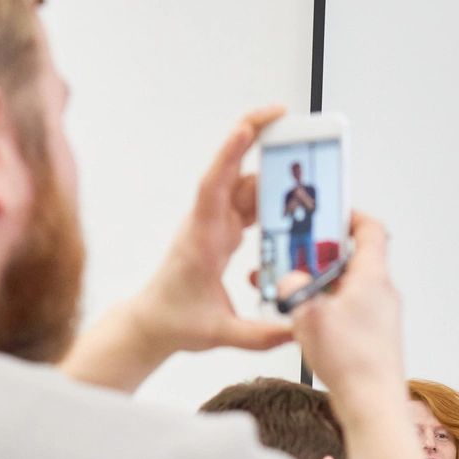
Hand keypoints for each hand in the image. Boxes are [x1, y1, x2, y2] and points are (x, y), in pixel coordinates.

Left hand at [130, 105, 294, 354]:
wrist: (154, 322)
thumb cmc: (176, 322)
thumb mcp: (220, 334)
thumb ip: (261, 335)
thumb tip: (297, 328)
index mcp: (202, 239)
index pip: (213, 187)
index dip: (229, 155)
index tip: (245, 128)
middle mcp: (208, 223)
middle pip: (234, 173)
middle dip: (258, 141)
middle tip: (291, 122)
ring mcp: (216, 224)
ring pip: (246, 185)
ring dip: (271, 170)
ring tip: (305, 157)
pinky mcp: (224, 230)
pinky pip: (249, 203)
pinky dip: (270, 195)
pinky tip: (295, 195)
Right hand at [291, 212, 404, 409]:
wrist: (372, 405)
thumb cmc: (352, 362)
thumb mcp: (310, 316)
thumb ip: (295, 289)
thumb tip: (291, 280)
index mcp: (372, 278)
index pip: (370, 230)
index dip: (349, 216)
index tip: (326, 213)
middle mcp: (380, 293)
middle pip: (350, 259)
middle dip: (317, 255)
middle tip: (290, 256)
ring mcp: (377, 316)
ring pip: (344, 286)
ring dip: (316, 284)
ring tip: (287, 291)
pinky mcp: (370, 337)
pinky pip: (345, 310)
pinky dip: (324, 307)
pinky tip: (301, 321)